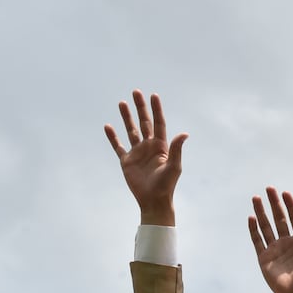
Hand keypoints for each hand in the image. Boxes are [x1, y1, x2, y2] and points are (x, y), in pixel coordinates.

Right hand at [104, 90, 187, 223]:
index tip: (153, 95)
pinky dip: (112, 137)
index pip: (159, 123)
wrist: (154, 200)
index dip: (156, 109)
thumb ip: (176, 149)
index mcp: (161, 146)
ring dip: (126, 117)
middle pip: (144, 123)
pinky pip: (118, 146)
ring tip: (122, 103)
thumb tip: (184, 134)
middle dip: (140, 108)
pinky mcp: (127, 161)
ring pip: (131, 130)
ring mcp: (137, 153)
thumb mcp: (173, 166)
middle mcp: (149, 147)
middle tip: (136, 92)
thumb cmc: (166, 185)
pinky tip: (108, 126)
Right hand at [249, 187, 292, 292]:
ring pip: (266, 226)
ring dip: (261, 212)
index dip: (290, 206)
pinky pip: (257, 240)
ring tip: (256, 198)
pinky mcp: (264, 257)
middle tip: (268, 189)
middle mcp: (286, 243)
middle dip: (274, 203)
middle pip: (279, 218)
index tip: (285, 193)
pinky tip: (251, 217)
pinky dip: (253, 229)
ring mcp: (274, 249)